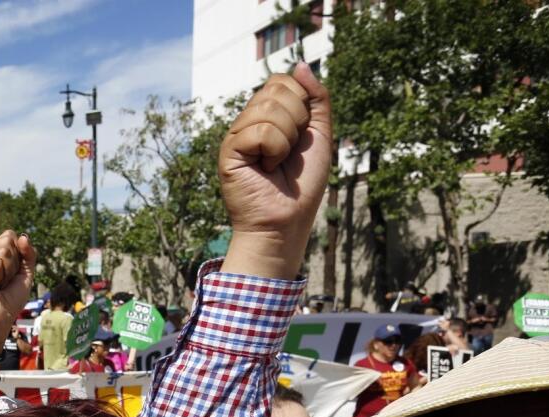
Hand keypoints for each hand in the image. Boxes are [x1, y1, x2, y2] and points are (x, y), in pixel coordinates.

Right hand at [0, 231, 36, 348]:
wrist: (0, 319)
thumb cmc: (10, 299)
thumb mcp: (25, 273)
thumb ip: (28, 254)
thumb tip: (22, 235)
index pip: (9, 235)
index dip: (18, 254)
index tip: (10, 274)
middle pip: (7, 240)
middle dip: (13, 263)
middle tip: (4, 281)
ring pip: (3, 252)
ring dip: (8, 272)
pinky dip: (1, 277)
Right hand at [220, 62, 331, 279]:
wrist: (286, 221)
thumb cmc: (302, 185)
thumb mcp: (320, 135)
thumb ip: (316, 99)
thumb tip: (300, 65)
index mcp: (268, 116)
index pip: (282, 82)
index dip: (301, 104)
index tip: (301, 136)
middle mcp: (248, 122)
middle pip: (276, 89)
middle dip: (296, 121)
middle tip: (289, 152)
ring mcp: (236, 135)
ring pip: (268, 108)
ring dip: (285, 139)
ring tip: (276, 162)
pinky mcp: (229, 151)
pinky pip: (260, 130)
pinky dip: (274, 150)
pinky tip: (266, 169)